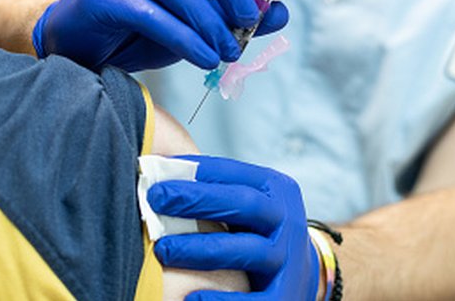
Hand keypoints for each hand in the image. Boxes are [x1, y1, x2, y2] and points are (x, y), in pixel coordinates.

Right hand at [32, 0, 312, 71]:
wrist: (75, 46)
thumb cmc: (139, 28)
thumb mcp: (194, 21)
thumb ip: (233, 14)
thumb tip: (280, 12)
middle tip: (250, 19)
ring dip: (209, 23)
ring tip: (226, 53)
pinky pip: (154, 15)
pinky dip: (185, 40)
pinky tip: (204, 59)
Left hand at [147, 156, 318, 299]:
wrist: (298, 274)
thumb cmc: (254, 231)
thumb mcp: (245, 204)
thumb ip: (215, 188)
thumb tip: (160, 167)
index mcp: (276, 190)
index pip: (236, 174)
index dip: (199, 171)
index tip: (160, 170)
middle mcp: (287, 221)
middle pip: (244, 205)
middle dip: (197, 200)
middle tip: (156, 198)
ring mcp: (288, 259)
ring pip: (246, 250)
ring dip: (201, 248)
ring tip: (162, 249)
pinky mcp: (284, 295)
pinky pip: (253, 300)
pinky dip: (222, 299)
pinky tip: (191, 296)